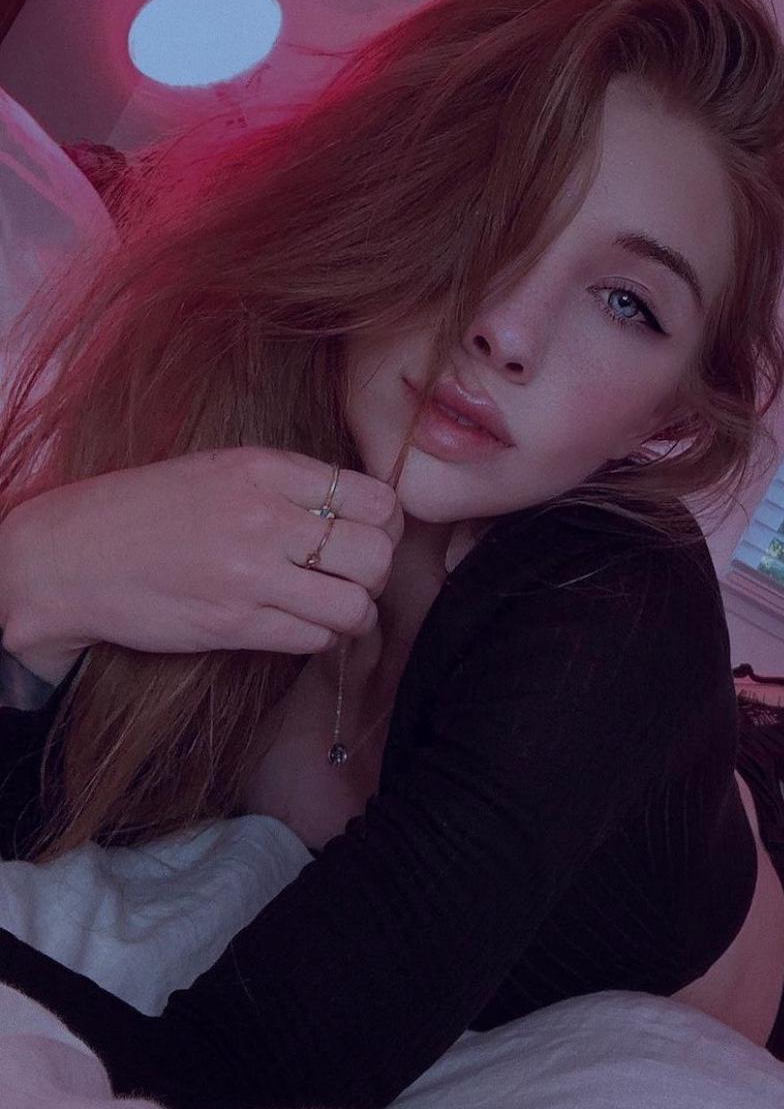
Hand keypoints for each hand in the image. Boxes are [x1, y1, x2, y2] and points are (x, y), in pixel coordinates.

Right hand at [0, 446, 404, 663]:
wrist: (72, 556)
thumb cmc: (150, 511)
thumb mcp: (222, 470)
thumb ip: (291, 483)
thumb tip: (361, 510)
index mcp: (265, 470)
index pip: (375, 499)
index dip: (386, 525)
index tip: (371, 535)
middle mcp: (264, 518)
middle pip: (375, 554)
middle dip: (376, 573)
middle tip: (355, 577)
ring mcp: (250, 574)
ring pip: (353, 605)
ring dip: (354, 613)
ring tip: (334, 608)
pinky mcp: (235, 625)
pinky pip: (314, 639)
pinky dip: (321, 637)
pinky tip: (302, 625)